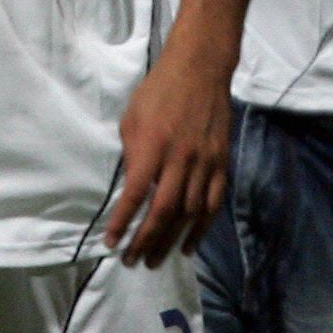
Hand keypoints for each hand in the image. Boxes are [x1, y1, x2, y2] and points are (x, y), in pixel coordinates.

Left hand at [105, 35, 232, 266]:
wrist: (200, 71)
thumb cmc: (158, 91)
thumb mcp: (132, 118)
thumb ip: (132, 155)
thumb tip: (132, 188)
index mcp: (153, 146)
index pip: (136, 194)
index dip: (122, 221)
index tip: (111, 242)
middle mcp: (180, 160)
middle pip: (163, 212)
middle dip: (146, 241)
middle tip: (132, 261)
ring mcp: (204, 164)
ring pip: (188, 214)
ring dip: (169, 241)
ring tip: (153, 260)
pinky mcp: (221, 165)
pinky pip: (211, 205)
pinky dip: (200, 229)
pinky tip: (187, 246)